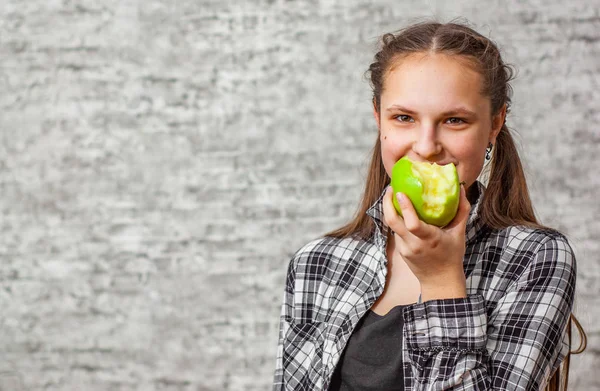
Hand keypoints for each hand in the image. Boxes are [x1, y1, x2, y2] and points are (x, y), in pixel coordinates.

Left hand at [382, 184, 470, 300]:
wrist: (440, 281)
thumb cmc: (452, 256)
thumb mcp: (459, 234)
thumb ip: (461, 211)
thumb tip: (461, 188)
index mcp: (429, 239)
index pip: (412, 224)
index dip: (404, 207)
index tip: (400, 192)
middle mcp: (413, 244)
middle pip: (392, 222)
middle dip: (387, 203)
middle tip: (390, 188)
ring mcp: (404, 249)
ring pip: (393, 226)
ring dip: (391, 210)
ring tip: (395, 196)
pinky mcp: (400, 251)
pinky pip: (396, 232)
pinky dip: (398, 221)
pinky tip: (402, 213)